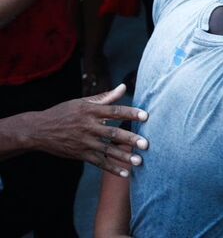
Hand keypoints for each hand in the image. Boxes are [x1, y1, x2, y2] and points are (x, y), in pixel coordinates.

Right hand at [29, 84, 148, 177]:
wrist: (38, 130)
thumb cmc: (64, 112)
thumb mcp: (82, 102)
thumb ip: (105, 97)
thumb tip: (123, 87)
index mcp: (90, 110)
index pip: (114, 111)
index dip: (130, 113)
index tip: (146, 116)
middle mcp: (88, 126)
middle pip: (112, 133)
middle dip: (130, 139)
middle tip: (146, 144)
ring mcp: (84, 142)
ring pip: (107, 150)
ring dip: (124, 157)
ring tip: (139, 161)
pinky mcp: (80, 154)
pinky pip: (98, 162)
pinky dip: (112, 168)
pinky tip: (125, 173)